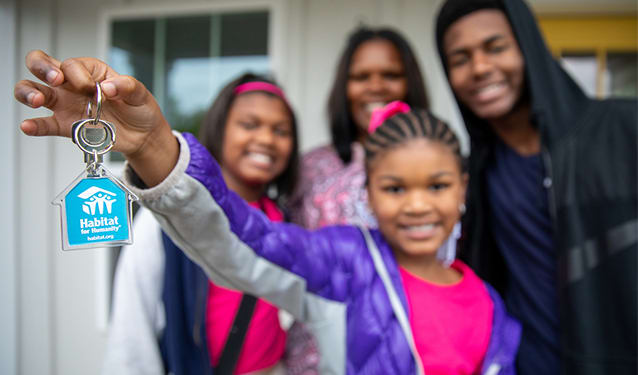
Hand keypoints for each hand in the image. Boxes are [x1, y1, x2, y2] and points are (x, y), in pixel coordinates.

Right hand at [14, 50, 177, 185]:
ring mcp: (66, 105)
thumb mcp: (141, 94)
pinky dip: (34, 125)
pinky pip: (45, 125)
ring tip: (38, 101)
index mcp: (90, 71)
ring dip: (29, 93)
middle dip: (42, 68)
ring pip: (35, 91)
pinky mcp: (66, 126)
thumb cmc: (139, 109)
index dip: (77, 74)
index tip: (92, 88)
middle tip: (56, 79)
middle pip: (42, 66)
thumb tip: (109, 87)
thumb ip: (127, 86)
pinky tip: (28, 126)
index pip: (71, 64)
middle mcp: (72, 85)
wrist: (143, 136)